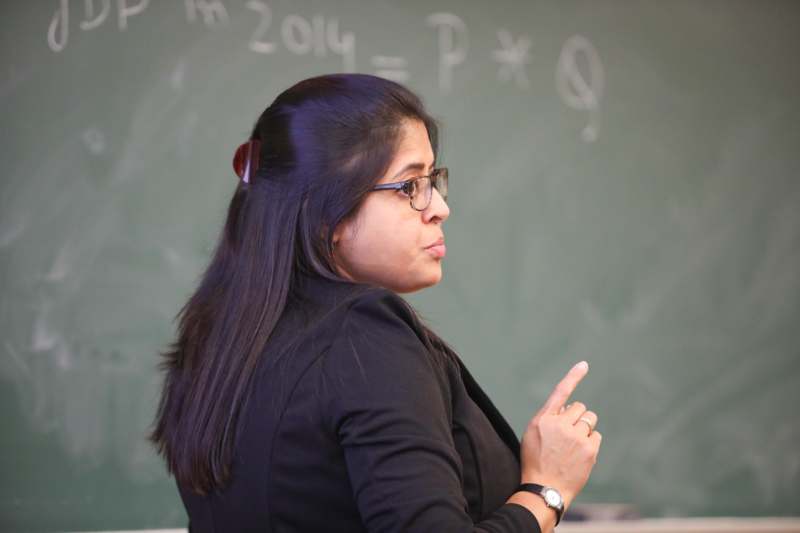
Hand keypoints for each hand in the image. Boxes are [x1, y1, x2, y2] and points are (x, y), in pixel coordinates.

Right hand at [518, 361, 601, 508]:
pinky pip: (596, 435)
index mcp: (543, 419)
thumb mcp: (532, 435)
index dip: (573, 376)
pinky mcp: (589, 449)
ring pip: (589, 419)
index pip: (561, 392)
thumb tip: (568, 408)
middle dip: (576, 417)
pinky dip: (590, 441)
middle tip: (568, 434)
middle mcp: (560, 424)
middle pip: (580, 408)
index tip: (585, 364)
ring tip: (573, 444)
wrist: (544, 489)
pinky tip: (580, 453)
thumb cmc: (535, 461)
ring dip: (584, 427)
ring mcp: (576, 437)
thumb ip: (549, 418)